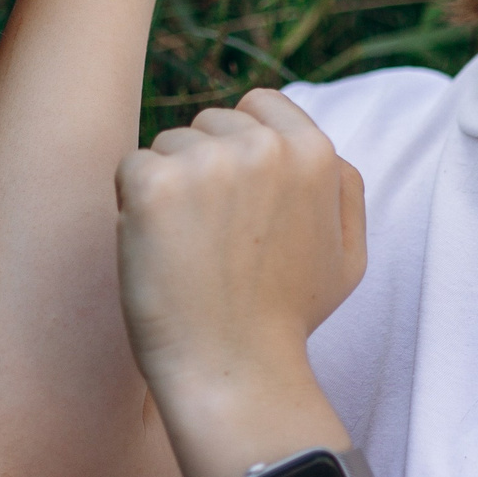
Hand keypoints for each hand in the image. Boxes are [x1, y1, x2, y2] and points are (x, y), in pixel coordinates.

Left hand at [114, 89, 366, 412]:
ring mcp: (207, 162)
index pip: (258, 104)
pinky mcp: (154, 185)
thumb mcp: (347, 255)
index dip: (241, 148)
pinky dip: (133, 206)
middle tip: (214, 239)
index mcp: (315, 152)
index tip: (238, 204)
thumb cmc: (285, 320)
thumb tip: (322, 147)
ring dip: (170, 186)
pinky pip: (130, 169)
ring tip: (189, 250)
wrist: (233, 372)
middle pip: (209, 123)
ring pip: (168, 144)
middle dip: (204, 167)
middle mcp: (264, 146)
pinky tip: (158, 252)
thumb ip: (343, 189)